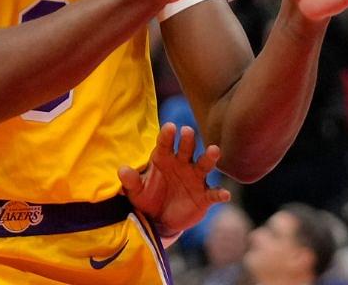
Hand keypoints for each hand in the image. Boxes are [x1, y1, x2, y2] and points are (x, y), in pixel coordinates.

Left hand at [118, 123, 229, 238]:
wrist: (160, 220)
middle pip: (187, 149)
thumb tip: (122, 170)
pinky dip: (219, 194)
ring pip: (204, 165)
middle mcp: (182, 164)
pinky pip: (213, 193)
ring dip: (209, 157)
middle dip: (188, 140)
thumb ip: (131, 181)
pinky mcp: (204, 196)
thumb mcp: (136, 191)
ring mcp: (195, 179)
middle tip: (187, 130)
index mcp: (164, 159)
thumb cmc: (147, 198)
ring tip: (214, 150)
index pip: (165, 144)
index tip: (170, 127)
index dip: (167, 135)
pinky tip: (225, 195)